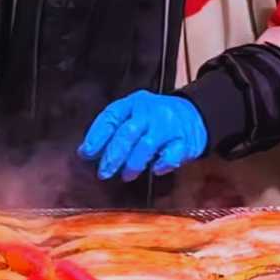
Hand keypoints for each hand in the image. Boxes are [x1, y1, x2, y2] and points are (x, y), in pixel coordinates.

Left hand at [78, 91, 209, 181]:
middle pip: (127, 132)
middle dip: (113, 155)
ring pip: (146, 145)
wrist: (194, 114)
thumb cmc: (156, 119)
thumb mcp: (134, 115)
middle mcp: (150, 112)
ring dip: (133, 163)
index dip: (97, 135)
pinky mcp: (184, 141)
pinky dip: (161, 164)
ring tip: (126, 175)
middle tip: (103, 172)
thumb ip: (112, 130)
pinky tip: (155, 170)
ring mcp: (168, 126)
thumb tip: (86, 152)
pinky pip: (171, 155)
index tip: (86, 153)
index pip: (111, 116)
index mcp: (133, 104)